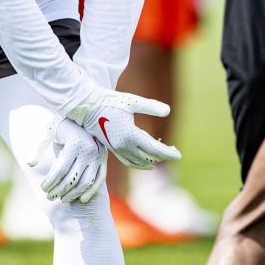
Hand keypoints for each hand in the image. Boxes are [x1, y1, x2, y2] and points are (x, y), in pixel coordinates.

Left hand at [30, 117, 106, 203]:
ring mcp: (98, 156)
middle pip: (72, 178)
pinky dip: (92, 191)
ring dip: (74, 194)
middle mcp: (88, 150)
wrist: (80, 117)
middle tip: (49, 196)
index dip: (51, 182)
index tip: (43, 188)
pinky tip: (81, 199)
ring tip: (62, 199)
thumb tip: (29, 164)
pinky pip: (99, 179)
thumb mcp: (43, 134)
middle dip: (59, 190)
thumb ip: (35, 149)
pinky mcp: (103, 159)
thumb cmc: (57, 128)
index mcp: (73, 143)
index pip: (61, 170)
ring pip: (86, 182)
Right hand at [66, 88, 181, 169]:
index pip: (154, 149)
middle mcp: (123, 146)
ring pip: (137, 162)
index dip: (168, 153)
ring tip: (159, 159)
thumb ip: (151, 106)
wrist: (85, 106)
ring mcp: (116, 148)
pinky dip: (137, 163)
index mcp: (130, 135)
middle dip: (162, 157)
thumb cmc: (108, 101)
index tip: (179, 155)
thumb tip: (168, 111)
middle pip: (148, 157)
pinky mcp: (110, 147)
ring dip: (150, 162)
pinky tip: (142, 160)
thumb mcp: (132, 101)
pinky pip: (127, 161)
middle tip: (173, 153)